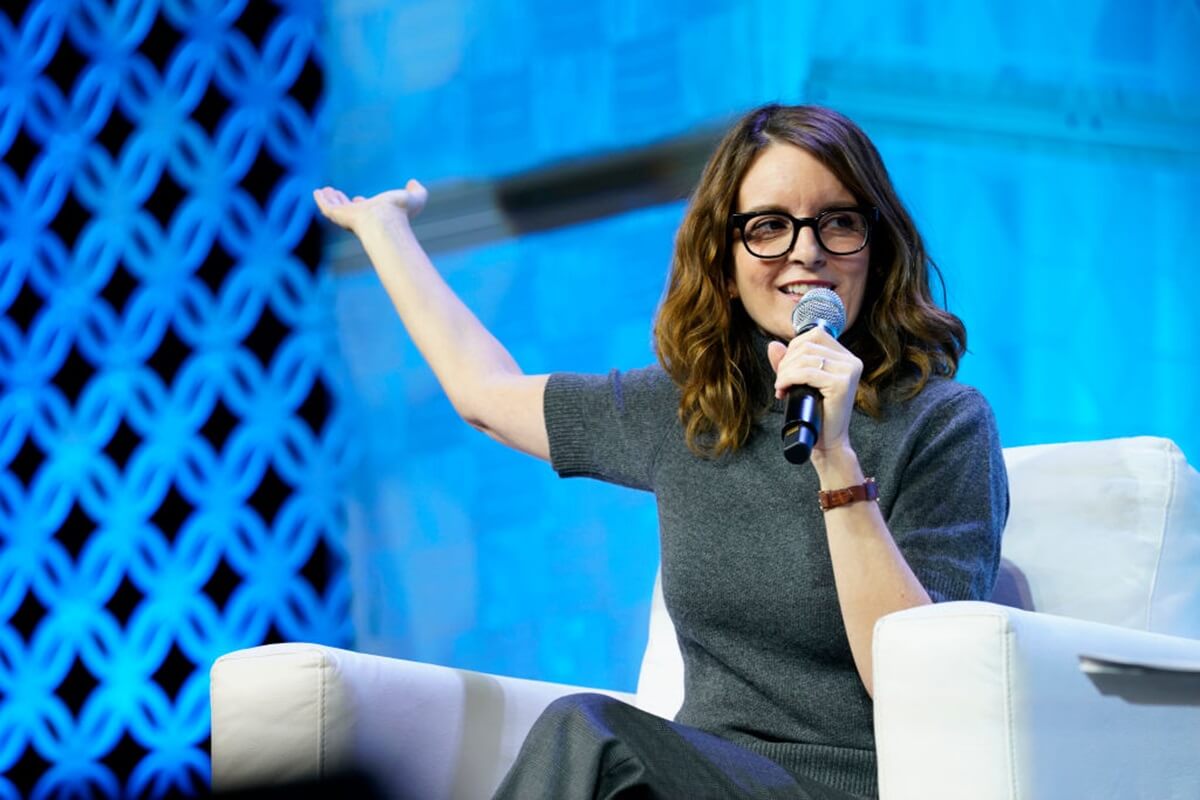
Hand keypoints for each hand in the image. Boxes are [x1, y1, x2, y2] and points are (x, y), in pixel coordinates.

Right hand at [312, 179, 427, 235]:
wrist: (386, 221)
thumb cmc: (400, 212)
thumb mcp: (414, 198)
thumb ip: (417, 191)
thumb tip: (414, 182)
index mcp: (376, 215)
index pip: (367, 211)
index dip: (363, 205)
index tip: (360, 199)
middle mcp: (362, 218)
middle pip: (348, 210)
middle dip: (342, 202)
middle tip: (336, 193)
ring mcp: (348, 218)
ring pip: (336, 208)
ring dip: (330, 199)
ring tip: (324, 190)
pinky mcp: (338, 215)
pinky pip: (326, 208)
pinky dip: (321, 200)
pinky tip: (316, 192)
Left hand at [766, 328, 861, 452]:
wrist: (826, 441)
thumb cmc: (814, 412)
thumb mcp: (799, 382)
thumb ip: (788, 362)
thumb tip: (773, 345)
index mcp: (846, 357)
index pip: (815, 334)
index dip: (793, 348)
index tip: (785, 370)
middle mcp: (851, 361)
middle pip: (807, 345)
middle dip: (786, 362)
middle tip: (781, 383)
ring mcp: (849, 371)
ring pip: (805, 357)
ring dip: (785, 372)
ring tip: (782, 388)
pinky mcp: (842, 384)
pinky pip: (806, 372)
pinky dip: (788, 379)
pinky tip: (783, 390)